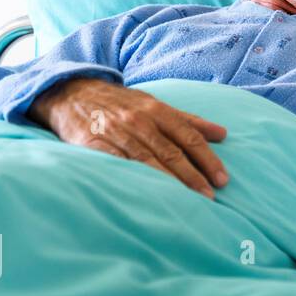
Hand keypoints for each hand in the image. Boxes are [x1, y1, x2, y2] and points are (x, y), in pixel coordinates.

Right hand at [28, 76, 227, 198]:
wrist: (72, 92)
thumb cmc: (122, 103)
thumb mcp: (156, 104)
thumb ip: (189, 120)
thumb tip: (223, 134)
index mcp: (157, 110)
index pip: (189, 137)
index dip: (208, 159)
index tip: (222, 179)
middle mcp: (139, 120)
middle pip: (171, 152)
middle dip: (193, 176)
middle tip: (210, 197)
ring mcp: (116, 132)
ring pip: (147, 161)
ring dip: (169, 183)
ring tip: (187, 202)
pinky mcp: (92, 145)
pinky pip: (116, 165)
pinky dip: (133, 179)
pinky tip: (147, 194)